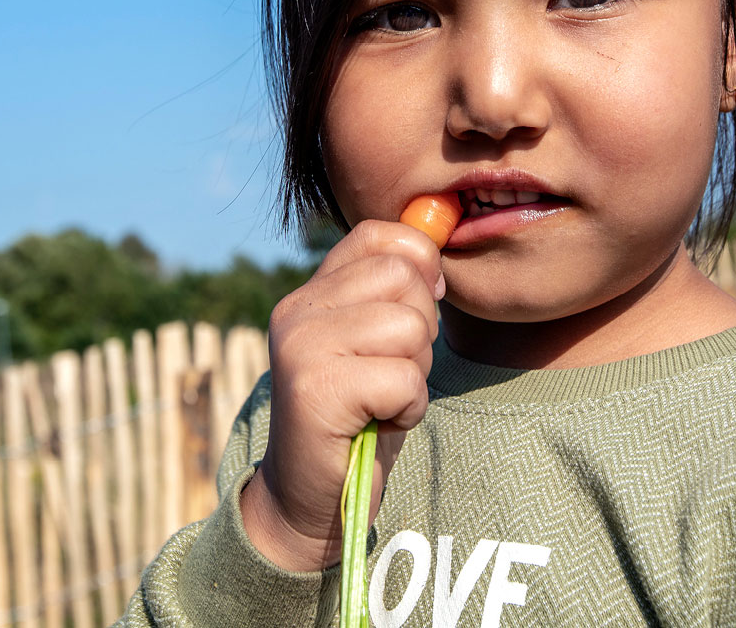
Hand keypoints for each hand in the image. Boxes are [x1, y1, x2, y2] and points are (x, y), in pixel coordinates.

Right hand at [241, 219, 444, 571]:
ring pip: (409, 327)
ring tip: (380, 400)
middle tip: (388, 374)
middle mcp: (296, 309)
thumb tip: (438, 234)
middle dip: (421, 332)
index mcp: (310, 292)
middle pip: (405, 278)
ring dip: (414, 374)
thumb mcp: (374, 344)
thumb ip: (393, 292)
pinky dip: (407, 409)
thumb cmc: (357, 418)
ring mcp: (301, 347)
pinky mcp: (316, 390)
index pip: (381, 236)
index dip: (418, 269)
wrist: (309, 501)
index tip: (412, 317)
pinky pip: (405, 379)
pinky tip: (376, 423)